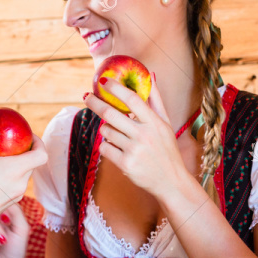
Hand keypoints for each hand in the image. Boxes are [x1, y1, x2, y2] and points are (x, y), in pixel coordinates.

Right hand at [0, 110, 47, 231]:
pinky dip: (9, 176)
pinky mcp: (8, 204)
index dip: (39, 142)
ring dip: (15, 164)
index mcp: (16, 170)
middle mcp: (21, 184)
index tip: (28, 135)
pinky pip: (15, 185)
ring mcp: (16, 196)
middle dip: (23, 151)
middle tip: (8, 143)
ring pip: (23, 175)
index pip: (41, 154)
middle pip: (32, 163)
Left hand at [84, 74, 188, 196]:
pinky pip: (105, 148)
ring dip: (106, 129)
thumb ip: (155, 100)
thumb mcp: (165, 124)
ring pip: (106, 132)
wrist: (171, 182)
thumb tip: (151, 75)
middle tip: (86, 96)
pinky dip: (106, 146)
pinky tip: (116, 148)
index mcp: (154, 122)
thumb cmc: (166, 149)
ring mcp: (134, 150)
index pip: (132, 99)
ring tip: (115, 132)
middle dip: (95, 103)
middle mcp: (144, 135)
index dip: (116, 88)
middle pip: (111, 114)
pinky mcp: (125, 164)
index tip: (103, 81)